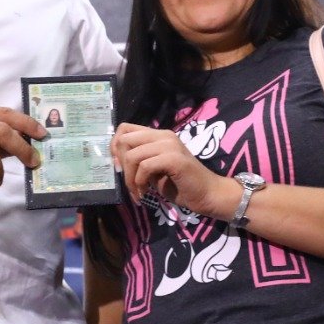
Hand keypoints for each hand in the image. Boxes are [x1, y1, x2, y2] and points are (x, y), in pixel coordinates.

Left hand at [112, 124, 232, 218]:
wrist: (207, 194)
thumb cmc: (181, 184)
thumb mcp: (154, 170)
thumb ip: (139, 161)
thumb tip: (117, 162)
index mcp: (158, 136)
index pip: (125, 129)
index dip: (115, 147)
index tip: (120, 167)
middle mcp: (164, 135)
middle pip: (125, 140)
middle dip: (120, 164)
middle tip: (129, 183)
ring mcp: (170, 145)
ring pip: (132, 155)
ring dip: (130, 179)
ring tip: (137, 192)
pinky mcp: (174, 159)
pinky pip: (145, 166)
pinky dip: (140, 182)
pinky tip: (145, 193)